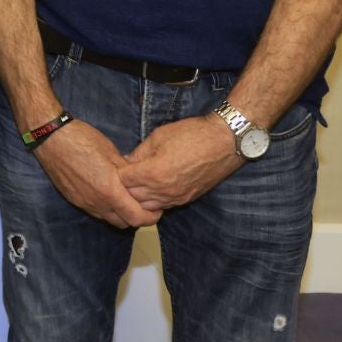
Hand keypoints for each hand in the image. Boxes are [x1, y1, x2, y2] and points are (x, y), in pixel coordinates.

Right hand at [32, 119, 155, 227]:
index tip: (158, 207)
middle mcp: (96, 202)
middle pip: (125, 223)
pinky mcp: (73, 199)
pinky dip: (106, 208)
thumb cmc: (82, 139)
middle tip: (144, 204)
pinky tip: (106, 192)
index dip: (152, 217)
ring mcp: (83, 202)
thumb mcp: (111, 152)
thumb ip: (128, 172)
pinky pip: (95, 211)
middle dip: (138, 217)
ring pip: (109, 219)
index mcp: (110, 190)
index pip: (137, 218)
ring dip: (121, 214)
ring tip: (126, 198)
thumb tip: (141, 181)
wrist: (50, 137)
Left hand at [121, 115, 243, 211]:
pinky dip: (153, 201)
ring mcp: (176, 197)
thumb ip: (140, 152)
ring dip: (138, 196)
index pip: (123, 181)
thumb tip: (126, 161)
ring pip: (147, 206)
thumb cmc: (192, 135)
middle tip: (123, 174)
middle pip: (132, 196)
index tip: (116, 164)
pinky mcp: (187, 199)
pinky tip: (151, 189)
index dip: (117, 172)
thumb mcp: (159, 137)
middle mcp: (164, 190)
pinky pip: (163, 206)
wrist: (224, 143)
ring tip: (136, 182)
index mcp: (153, 173)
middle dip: (124, 186)